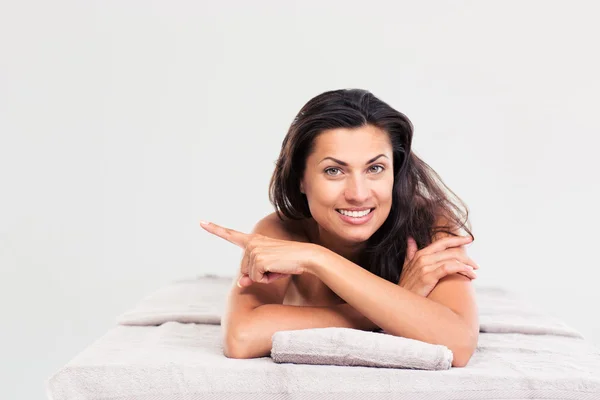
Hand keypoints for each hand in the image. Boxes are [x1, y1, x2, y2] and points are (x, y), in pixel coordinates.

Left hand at [199, 220, 319, 287]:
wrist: (307, 258)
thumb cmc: (289, 263)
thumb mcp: (267, 270)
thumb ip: (251, 276)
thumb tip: (239, 284)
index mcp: (254, 240)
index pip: (231, 235)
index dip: (215, 229)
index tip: (201, 222)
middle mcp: (252, 243)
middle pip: (243, 269)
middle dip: (258, 274)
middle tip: (276, 267)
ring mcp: (254, 250)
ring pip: (249, 276)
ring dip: (264, 277)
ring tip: (278, 267)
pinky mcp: (258, 259)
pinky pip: (256, 278)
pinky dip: (267, 279)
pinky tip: (278, 270)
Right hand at [398, 235, 478, 296]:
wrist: (400, 303)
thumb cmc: (406, 287)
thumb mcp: (406, 266)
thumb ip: (410, 252)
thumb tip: (410, 238)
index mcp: (420, 253)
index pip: (443, 242)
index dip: (457, 239)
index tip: (469, 239)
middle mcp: (423, 257)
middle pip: (451, 251)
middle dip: (466, 257)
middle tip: (476, 265)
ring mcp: (425, 266)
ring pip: (452, 259)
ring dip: (467, 265)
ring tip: (474, 273)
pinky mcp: (428, 276)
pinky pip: (450, 268)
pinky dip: (462, 269)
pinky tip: (469, 275)